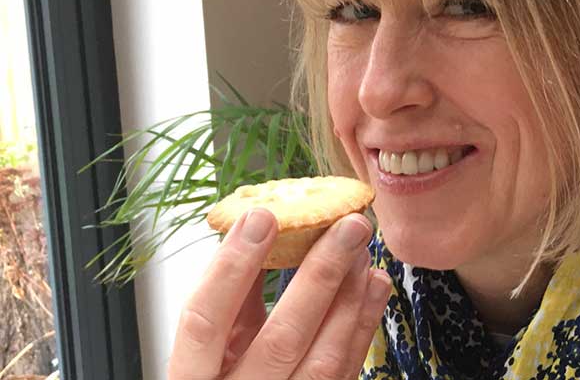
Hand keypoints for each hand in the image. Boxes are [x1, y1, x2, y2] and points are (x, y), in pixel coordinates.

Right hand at [167, 208, 390, 379]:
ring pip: (324, 359)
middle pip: (282, 337)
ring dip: (350, 298)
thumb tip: (251, 238)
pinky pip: (346, 370)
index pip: (204, 320)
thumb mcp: (207, 353)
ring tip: (364, 252)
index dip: (232, 266)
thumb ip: (228, 305)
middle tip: (348, 226)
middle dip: (320, 276)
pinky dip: (363, 325)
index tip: (261, 217)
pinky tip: (374, 287)